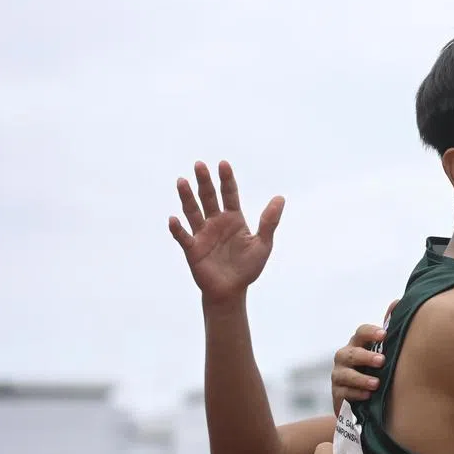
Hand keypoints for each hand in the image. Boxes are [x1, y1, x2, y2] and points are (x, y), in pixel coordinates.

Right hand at [168, 161, 284, 304]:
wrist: (232, 290)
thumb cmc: (248, 267)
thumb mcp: (262, 244)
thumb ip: (269, 222)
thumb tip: (280, 198)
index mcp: (233, 218)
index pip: (230, 194)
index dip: (226, 180)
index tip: (223, 164)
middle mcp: (216, 222)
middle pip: (208, 197)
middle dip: (204, 182)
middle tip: (199, 165)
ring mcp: (202, 234)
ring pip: (192, 211)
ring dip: (187, 197)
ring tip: (182, 181)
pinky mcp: (192, 249)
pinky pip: (183, 236)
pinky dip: (177, 228)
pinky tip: (174, 219)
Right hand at [330, 299, 398, 414]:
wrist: (361, 395)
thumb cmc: (374, 367)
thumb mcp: (382, 350)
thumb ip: (389, 328)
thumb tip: (397, 302)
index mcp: (358, 343)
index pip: (361, 332)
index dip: (371, 332)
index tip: (384, 335)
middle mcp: (345, 357)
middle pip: (351, 353)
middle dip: (365, 356)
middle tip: (382, 361)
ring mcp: (339, 374)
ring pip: (345, 374)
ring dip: (361, 378)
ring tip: (376, 383)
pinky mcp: (338, 393)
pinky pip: (344, 392)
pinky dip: (356, 393)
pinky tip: (368, 396)